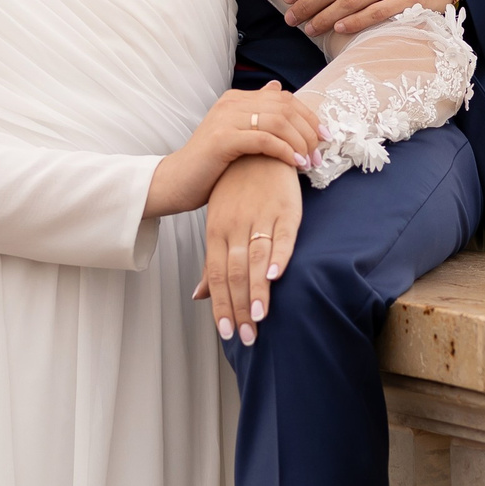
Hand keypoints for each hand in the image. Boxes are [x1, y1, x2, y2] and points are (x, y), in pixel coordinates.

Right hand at [145, 82, 318, 219]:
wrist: (176, 183)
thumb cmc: (210, 166)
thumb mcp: (237, 135)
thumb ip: (257, 114)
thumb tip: (277, 87)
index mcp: (236, 99)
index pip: (284, 98)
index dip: (309, 116)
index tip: (324, 138)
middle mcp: (231, 103)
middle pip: (285, 107)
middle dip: (308, 130)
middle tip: (320, 154)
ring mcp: (225, 119)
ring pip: (278, 121)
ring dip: (300, 142)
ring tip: (310, 162)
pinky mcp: (222, 139)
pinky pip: (264, 139)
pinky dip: (285, 151)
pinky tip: (295, 164)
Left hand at [193, 155, 300, 345]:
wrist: (257, 147)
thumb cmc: (235, 191)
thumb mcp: (218, 224)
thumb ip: (213, 262)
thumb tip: (199, 297)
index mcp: (217, 231)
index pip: (216, 275)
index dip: (221, 305)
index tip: (228, 333)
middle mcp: (235, 226)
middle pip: (235, 273)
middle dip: (239, 308)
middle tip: (247, 338)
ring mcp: (260, 217)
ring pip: (255, 259)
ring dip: (257, 291)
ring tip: (259, 319)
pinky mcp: (286, 208)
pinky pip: (283, 235)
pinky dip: (279, 256)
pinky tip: (275, 276)